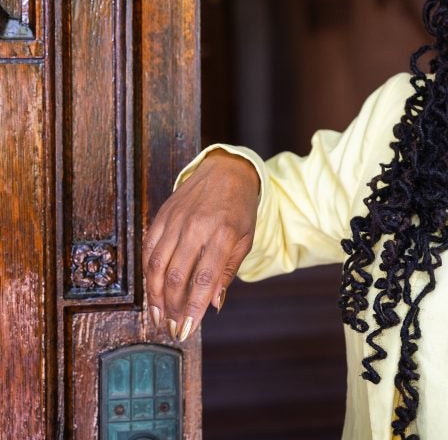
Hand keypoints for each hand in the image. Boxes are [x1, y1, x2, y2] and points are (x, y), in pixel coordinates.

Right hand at [142, 149, 259, 341]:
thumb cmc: (240, 209)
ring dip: (155, 296)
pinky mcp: (161, 217)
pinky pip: (149, 250)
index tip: (186, 329)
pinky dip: (148, 274)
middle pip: (176, 276)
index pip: (204, 279)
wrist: (225, 171)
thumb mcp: (245, 239)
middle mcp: (196, 227)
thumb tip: (213, 304)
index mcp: (223, 234)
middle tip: (171, 328)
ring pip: (157, 266)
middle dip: (171, 308)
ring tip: (157, 317)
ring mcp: (176, 221)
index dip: (193, 308)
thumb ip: (227, 272)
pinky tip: (152, 290)